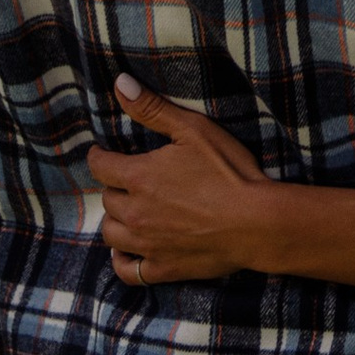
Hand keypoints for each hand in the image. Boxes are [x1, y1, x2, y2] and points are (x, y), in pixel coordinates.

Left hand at [89, 75, 274, 286]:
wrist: (256, 222)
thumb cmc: (229, 172)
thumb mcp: (194, 130)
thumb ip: (153, 109)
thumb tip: (120, 84)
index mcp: (139, 176)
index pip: (100, 166)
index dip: (99, 156)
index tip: (102, 153)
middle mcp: (135, 212)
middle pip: (107, 199)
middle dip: (114, 186)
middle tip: (126, 180)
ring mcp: (146, 244)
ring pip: (110, 233)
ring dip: (115, 220)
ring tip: (127, 211)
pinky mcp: (161, 269)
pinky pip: (126, 269)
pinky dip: (122, 260)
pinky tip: (127, 250)